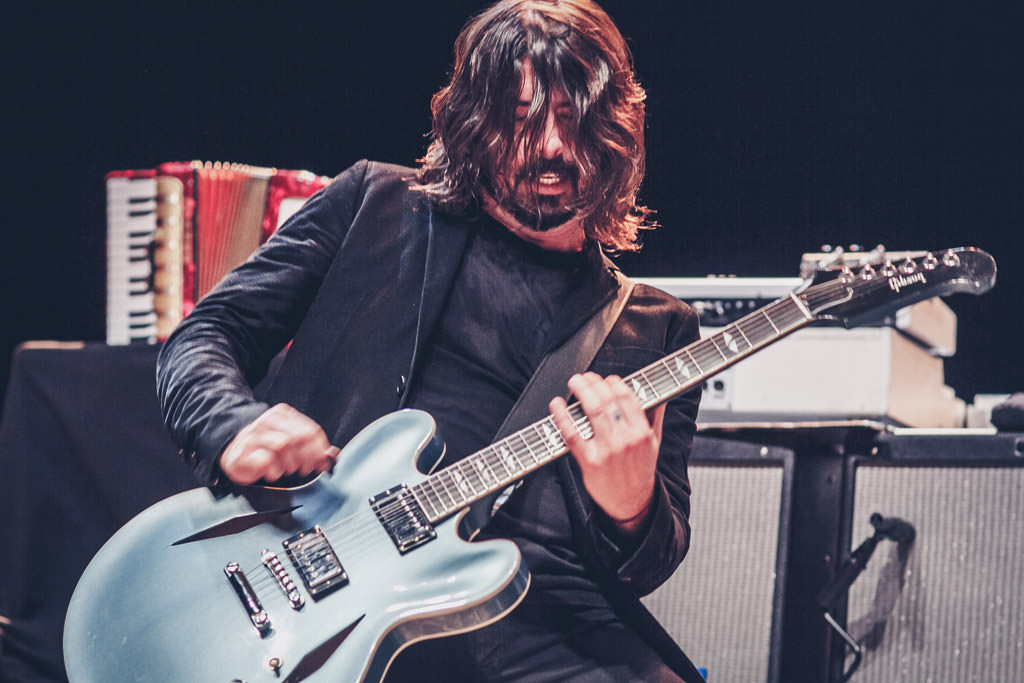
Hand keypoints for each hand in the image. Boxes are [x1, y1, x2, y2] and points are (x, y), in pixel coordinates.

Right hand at [219, 403, 339, 484]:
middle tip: (307, 469)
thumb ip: (311, 446)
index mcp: (282, 414)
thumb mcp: (289, 442)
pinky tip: (274, 473)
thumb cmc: (264, 448)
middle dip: (308, 457)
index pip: (311, 430)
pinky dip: (274, 470)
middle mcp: (267, 421)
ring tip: (289, 469)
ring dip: (291, 463)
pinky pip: (265, 460)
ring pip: (283, 445)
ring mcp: (253, 435)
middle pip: (299, 437)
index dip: (321, 449)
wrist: (232, 452)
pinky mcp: (243, 453)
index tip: (323, 463)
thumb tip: (332, 454)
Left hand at [549, 372, 664, 533]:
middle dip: (594, 383)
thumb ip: (654, 418)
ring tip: (575, 382)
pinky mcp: (589, 461)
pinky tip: (557, 405)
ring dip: (581, 391)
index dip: (615, 383)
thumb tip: (657, 397)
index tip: (608, 379)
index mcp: (642, 433)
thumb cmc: (641, 472)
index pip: (627, 398)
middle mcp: (625, 439)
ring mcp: (606, 450)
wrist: (632, 504)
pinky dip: (562, 416)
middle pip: (607, 400)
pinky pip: (572, 434)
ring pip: (592, 411)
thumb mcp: (654, 444)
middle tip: (586, 377)